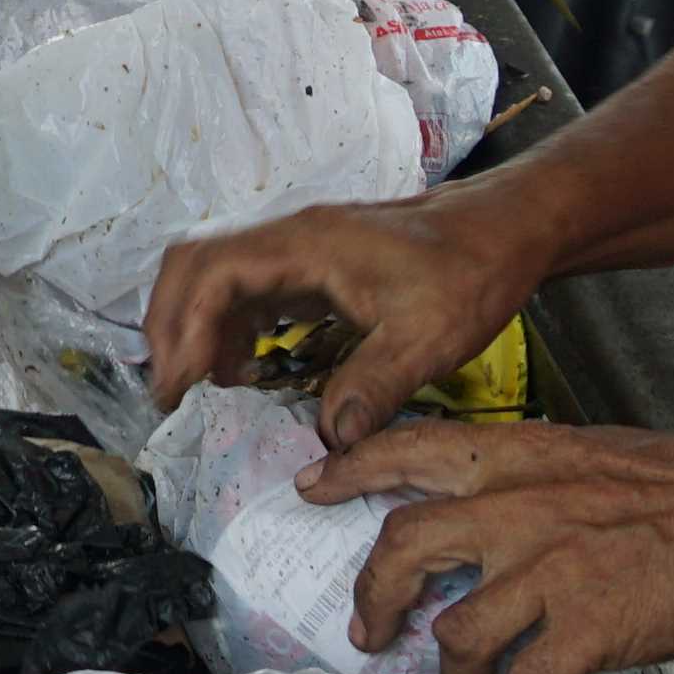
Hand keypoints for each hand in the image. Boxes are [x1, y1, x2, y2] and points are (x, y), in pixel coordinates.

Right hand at [144, 189, 550, 447]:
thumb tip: (328, 442)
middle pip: (193, 265)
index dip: (183, 330)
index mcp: (305, 246)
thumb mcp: (428, 338)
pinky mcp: (310, 267)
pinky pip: (245, 291)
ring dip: (192, 328)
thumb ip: (373, 386)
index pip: (212, 274)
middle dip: (168, 326)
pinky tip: (241, 375)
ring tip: (195, 392)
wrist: (504, 231)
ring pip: (214, 276)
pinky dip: (226, 330)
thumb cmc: (470, 272)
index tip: (180, 388)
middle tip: (169, 394)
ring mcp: (297, 251)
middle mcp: (289, 240)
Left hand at [320, 418, 673, 673]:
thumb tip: (503, 521)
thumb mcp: (599, 458)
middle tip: (370, 632)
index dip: (351, 467)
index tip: (311, 484)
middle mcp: (519, 504)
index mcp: (522, 455)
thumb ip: (542, 483)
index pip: (411, 449)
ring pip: (456, 633)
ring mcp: (547, 567)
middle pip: (403, 545)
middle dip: (374, 595)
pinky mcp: (584, 627)